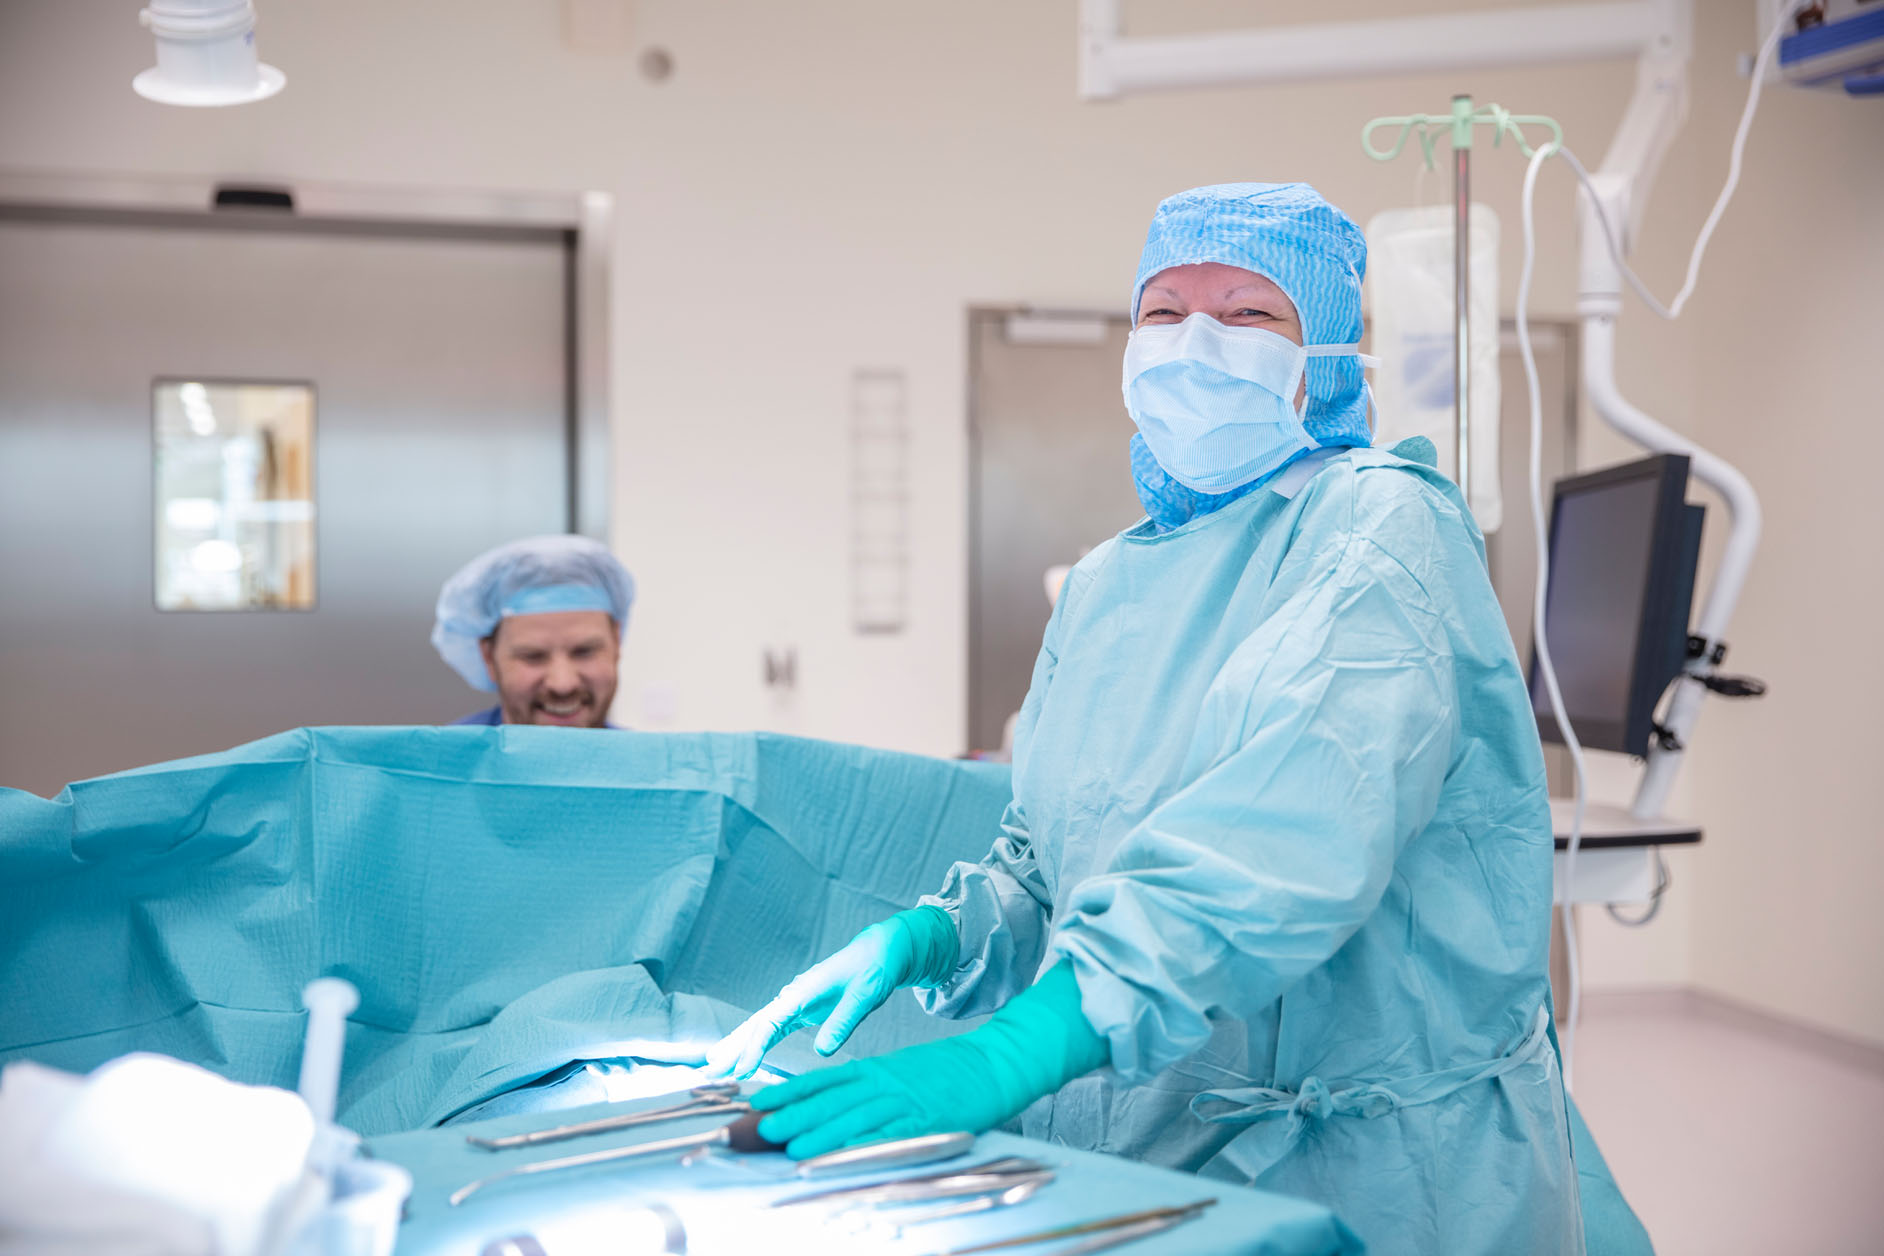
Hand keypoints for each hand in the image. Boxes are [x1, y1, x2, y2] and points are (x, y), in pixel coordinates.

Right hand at [702, 908, 955, 1079]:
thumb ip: (843, 1022)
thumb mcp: (865, 996)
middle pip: (755, 1024)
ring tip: (713, 1066)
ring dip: (736, 1045)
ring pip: (758, 1026)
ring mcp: (794, 1002)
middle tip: (709, 1071)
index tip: (741, 1070)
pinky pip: (771, 1029)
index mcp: (804, 991)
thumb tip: (822, 1051)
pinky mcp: (800, 1010)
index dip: (754, 1047)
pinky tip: (742, 1056)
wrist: (879, 951)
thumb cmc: (873, 969)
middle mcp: (793, 995)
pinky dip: (754, 1043)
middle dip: (732, 1048)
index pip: (771, 1023)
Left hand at [750, 1035, 1002, 1158]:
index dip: (788, 1091)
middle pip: (831, 1099)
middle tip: (760, 1128)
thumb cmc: (948, 1070)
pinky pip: (891, 1136)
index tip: (758, 1100)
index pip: (823, 1079)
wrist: (994, 1063)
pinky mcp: (927, 1123)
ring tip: (790, 1148)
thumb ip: (869, 1084)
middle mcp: (884, 1083)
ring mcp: (905, 1102)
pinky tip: (845, 1157)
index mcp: (876, 1069)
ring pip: (855, 1118)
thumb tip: (835, 1101)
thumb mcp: (901, 1069)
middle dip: (793, 1115)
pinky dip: (865, 1147)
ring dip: (821, 1134)